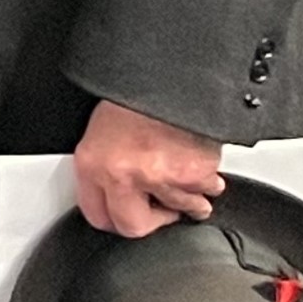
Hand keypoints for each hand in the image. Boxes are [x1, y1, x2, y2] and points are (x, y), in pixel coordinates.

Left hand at [73, 97, 225, 236]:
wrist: (172, 74)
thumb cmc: (135, 94)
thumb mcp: (102, 130)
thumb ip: (105, 168)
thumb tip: (114, 194)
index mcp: (94, 164)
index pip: (98, 215)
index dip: (113, 218)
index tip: (124, 216)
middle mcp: (124, 176)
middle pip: (135, 227)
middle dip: (150, 220)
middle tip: (157, 207)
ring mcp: (162, 178)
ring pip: (180, 209)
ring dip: (187, 197)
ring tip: (181, 174)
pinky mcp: (195, 174)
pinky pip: (208, 190)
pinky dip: (208, 180)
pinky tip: (198, 163)